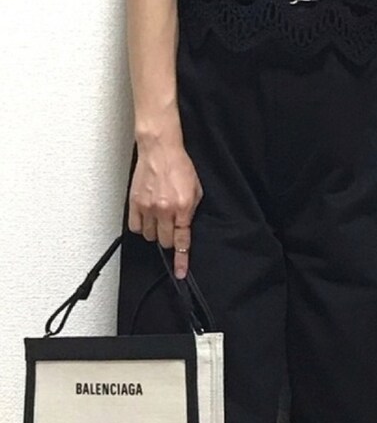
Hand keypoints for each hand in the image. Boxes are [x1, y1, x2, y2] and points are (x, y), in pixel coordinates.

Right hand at [127, 137, 203, 278]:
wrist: (160, 150)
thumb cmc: (179, 166)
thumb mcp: (196, 190)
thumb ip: (191, 211)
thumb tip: (186, 226)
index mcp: (182, 208)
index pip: (182, 241)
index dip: (181, 260)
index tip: (180, 272)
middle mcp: (164, 210)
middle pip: (164, 241)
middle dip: (169, 239)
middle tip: (171, 229)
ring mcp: (147, 207)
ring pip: (149, 236)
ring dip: (155, 232)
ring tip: (159, 218)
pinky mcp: (134, 203)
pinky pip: (135, 227)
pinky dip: (141, 226)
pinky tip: (147, 217)